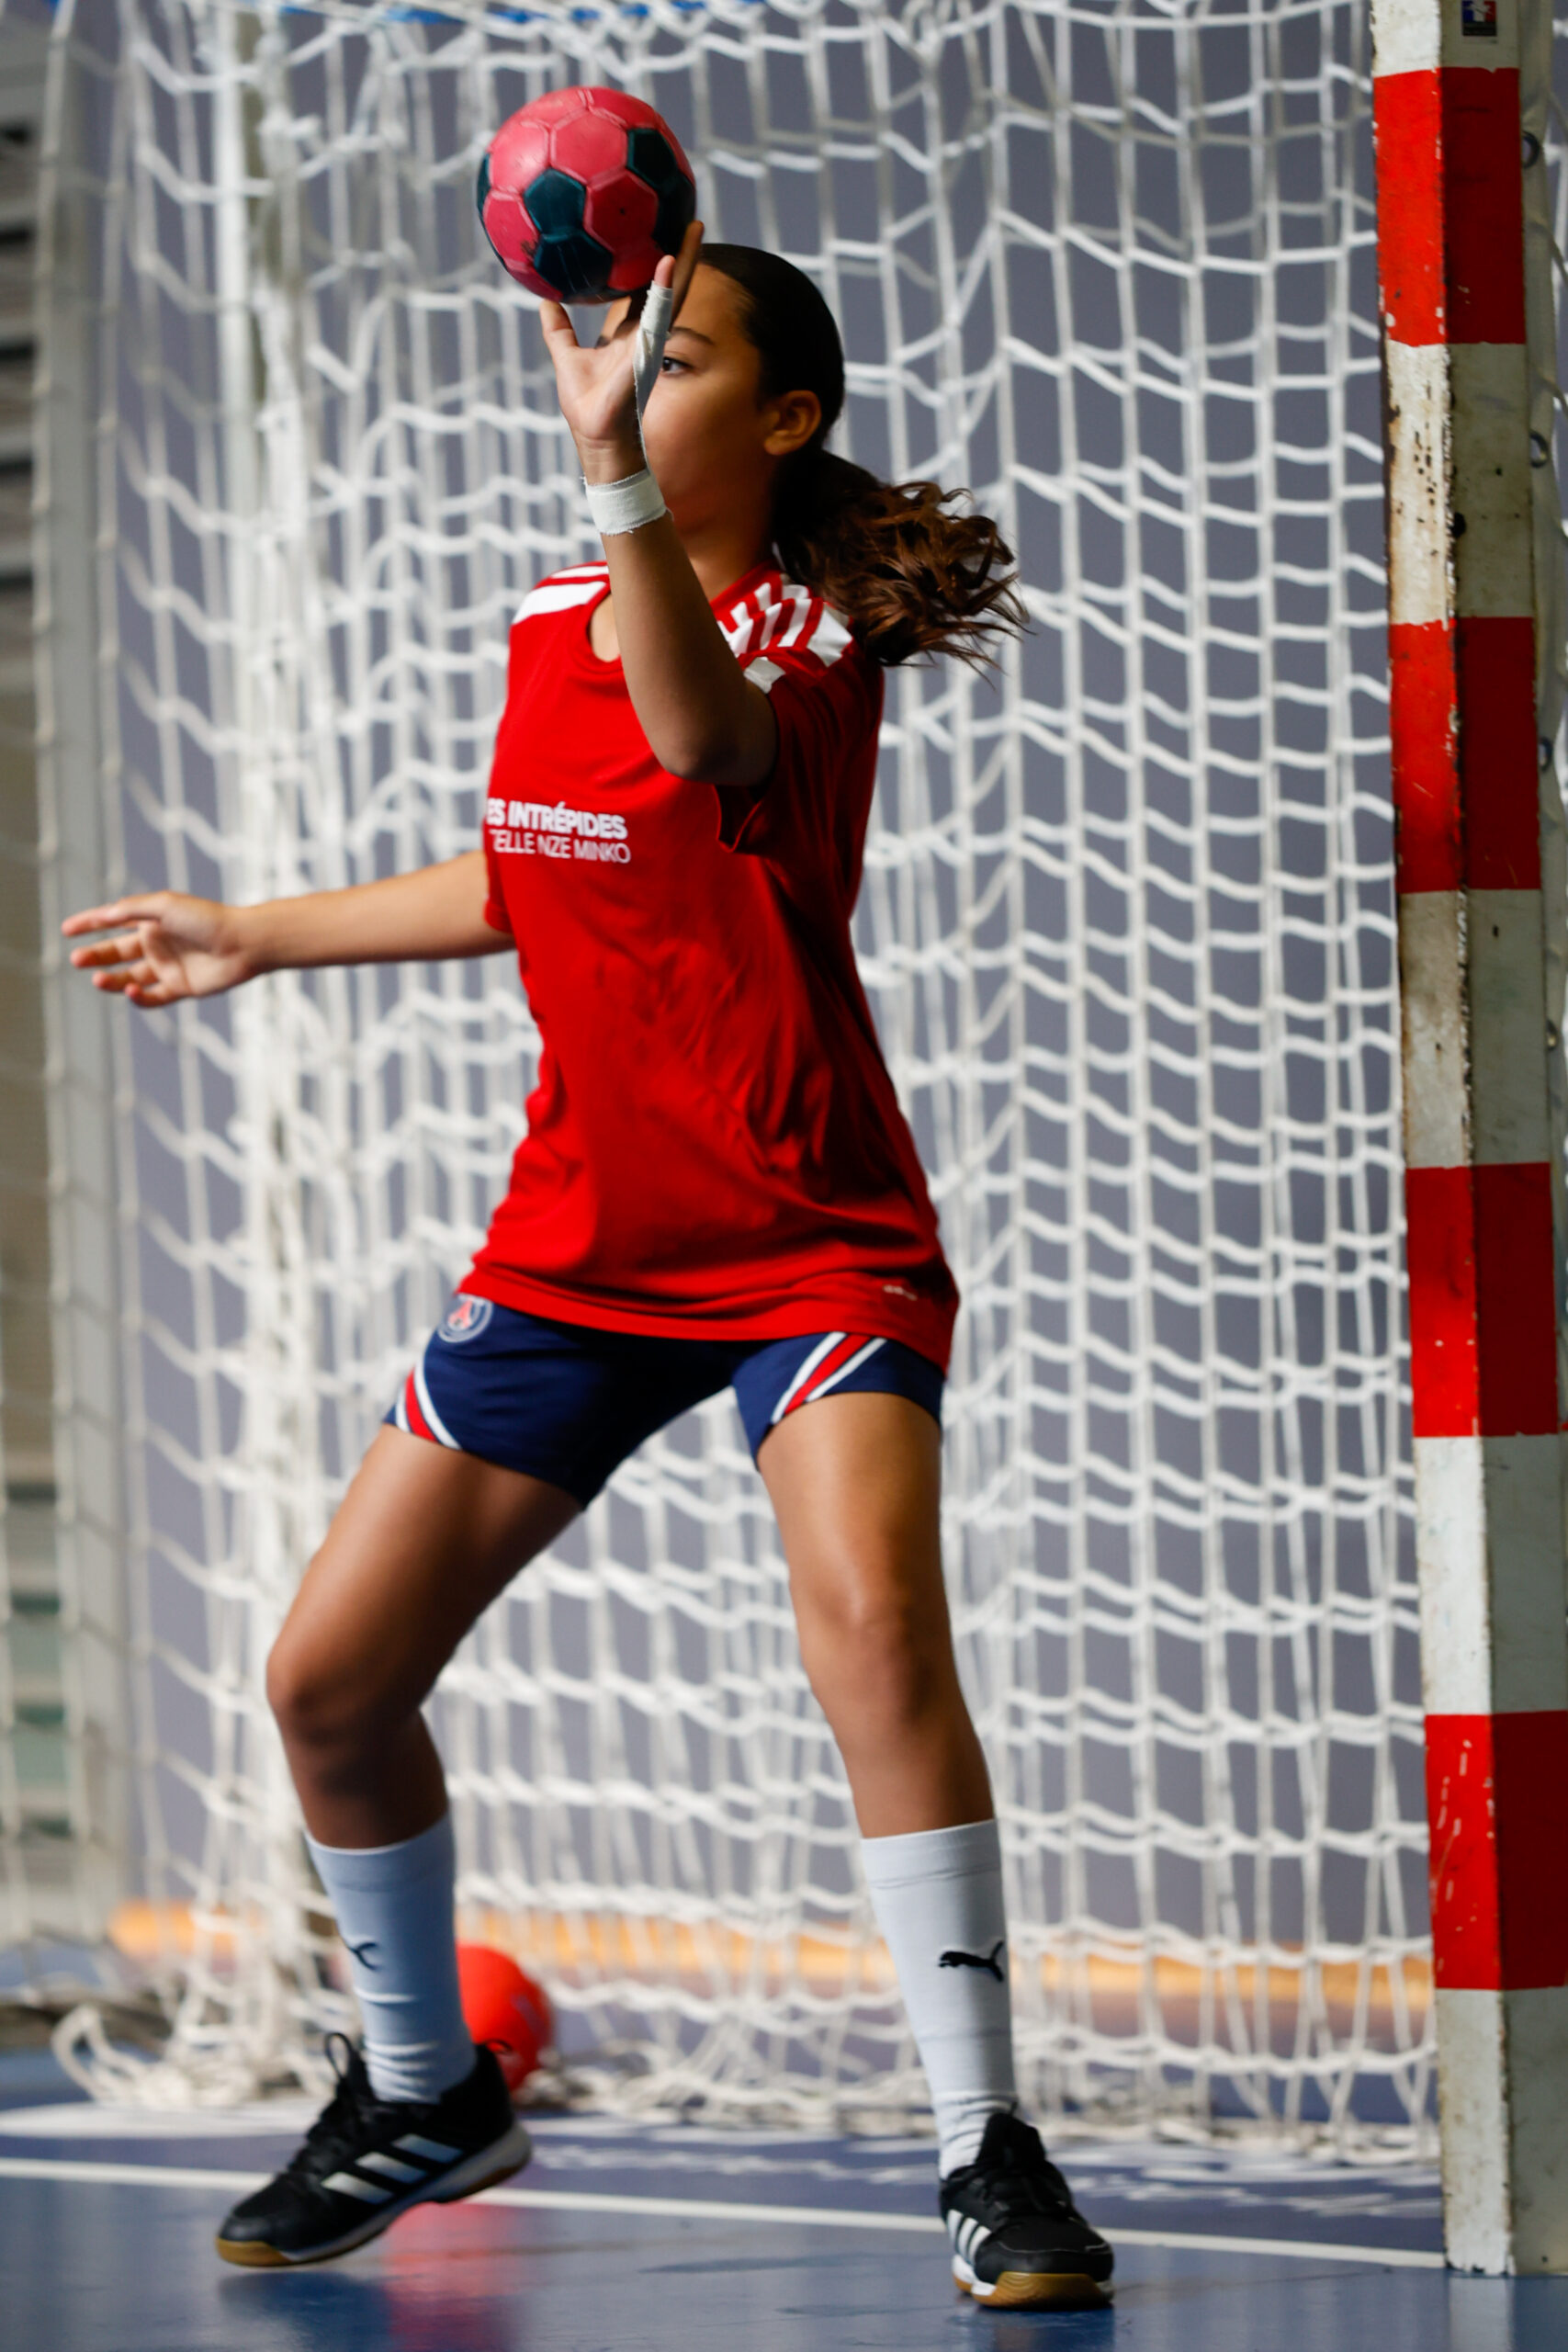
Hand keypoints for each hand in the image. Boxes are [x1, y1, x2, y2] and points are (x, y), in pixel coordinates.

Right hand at [62, 892, 258, 1006]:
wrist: (244, 943)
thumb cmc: (206, 919)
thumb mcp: (164, 906)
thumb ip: (132, 910)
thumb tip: (104, 915)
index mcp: (152, 921)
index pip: (113, 922)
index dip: (89, 924)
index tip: (66, 930)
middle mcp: (157, 943)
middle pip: (116, 953)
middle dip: (94, 956)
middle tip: (76, 961)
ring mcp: (168, 967)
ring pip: (130, 977)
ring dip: (111, 979)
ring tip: (97, 979)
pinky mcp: (181, 988)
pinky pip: (152, 997)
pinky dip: (138, 998)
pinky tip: (132, 991)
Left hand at [539, 220, 703, 483]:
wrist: (596, 437)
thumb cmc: (586, 405)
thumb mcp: (566, 357)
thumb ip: (558, 330)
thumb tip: (543, 300)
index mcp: (631, 334)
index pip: (645, 290)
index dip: (651, 262)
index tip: (657, 230)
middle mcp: (646, 334)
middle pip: (667, 285)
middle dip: (681, 254)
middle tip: (690, 219)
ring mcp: (651, 341)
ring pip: (673, 294)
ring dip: (685, 261)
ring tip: (693, 227)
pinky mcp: (648, 351)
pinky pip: (658, 314)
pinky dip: (665, 288)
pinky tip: (669, 260)